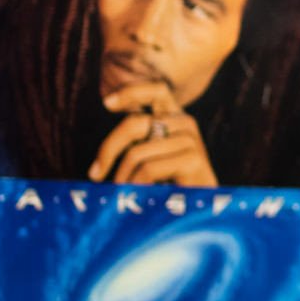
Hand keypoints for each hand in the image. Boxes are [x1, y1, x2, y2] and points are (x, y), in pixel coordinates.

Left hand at [89, 81, 217, 185]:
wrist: (204, 211)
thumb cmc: (172, 186)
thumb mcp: (152, 159)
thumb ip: (136, 144)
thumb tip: (102, 144)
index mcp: (174, 118)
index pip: (156, 90)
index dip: (131, 92)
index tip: (107, 104)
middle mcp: (184, 123)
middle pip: (134, 124)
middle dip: (108, 150)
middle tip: (95, 175)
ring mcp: (190, 140)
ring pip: (137, 152)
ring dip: (123, 178)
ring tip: (121, 194)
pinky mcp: (193, 159)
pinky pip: (148, 169)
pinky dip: (136, 186)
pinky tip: (138, 197)